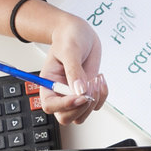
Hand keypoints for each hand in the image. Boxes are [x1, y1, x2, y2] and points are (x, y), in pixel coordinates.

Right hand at [40, 10, 107, 124]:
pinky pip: (96, 105)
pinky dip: (102, 95)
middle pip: (66, 117)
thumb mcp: (70, 50)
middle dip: (81, 107)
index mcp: (48, 83)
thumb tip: (79, 90)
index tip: (79, 96)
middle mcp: (60, 92)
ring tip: (95, 79)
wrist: (81, 33)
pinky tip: (100, 79)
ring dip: (93, 100)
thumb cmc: (69, 37)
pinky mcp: (88, 92)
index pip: (50, 106)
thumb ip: (74, 71)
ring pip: (82, 115)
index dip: (64, 105)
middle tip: (89, 86)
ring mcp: (75, 94)